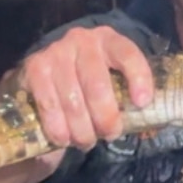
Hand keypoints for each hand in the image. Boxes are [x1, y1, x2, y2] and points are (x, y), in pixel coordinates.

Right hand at [16, 27, 153, 149]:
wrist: (49, 69)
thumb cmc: (90, 78)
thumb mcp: (112, 77)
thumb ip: (128, 96)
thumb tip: (147, 127)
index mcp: (109, 40)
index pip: (128, 55)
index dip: (139, 78)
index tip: (142, 104)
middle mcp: (82, 41)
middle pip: (98, 86)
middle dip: (106, 119)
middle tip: (109, 135)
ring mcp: (56, 53)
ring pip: (72, 101)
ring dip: (82, 130)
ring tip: (86, 142)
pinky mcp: (35, 68)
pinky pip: (49, 105)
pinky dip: (58, 128)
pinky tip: (64, 139)